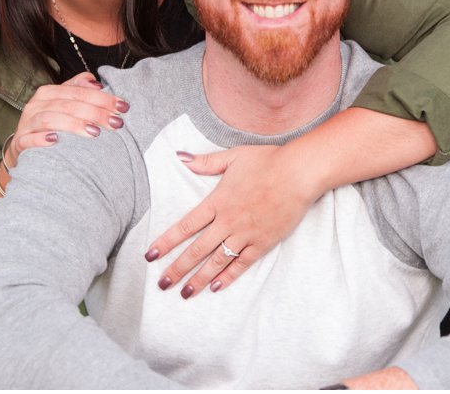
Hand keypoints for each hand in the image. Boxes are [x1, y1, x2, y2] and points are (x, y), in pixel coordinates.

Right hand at [0, 72, 129, 197]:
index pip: (79, 92)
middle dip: (96, 112)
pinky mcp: (19, 143)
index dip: (103, 98)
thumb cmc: (51, 125)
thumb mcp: (64, 105)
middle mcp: (36, 105)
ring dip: (74, 125)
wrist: (24, 148)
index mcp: (49, 92)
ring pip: (50, 119)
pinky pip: (28, 139)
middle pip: (68, 104)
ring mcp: (26, 123)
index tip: (123, 107)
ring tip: (95, 133)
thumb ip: (79, 90)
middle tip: (116, 123)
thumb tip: (97, 82)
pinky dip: (41, 139)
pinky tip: (56, 141)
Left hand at [143, 145, 320, 298]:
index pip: (185, 226)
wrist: (299, 173)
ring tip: (185, 293)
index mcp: (217, 201)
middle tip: (162, 284)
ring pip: (217, 261)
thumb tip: (180, 157)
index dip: (166, 242)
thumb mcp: (233, 157)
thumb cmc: (267, 161)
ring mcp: (246, 234)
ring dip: (199, 278)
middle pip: (197, 250)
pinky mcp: (263, 242)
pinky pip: (242, 263)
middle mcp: (228, 221)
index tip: (150, 256)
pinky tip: (216, 287)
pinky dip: (228, 276)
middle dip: (177, 268)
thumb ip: (206, 162)